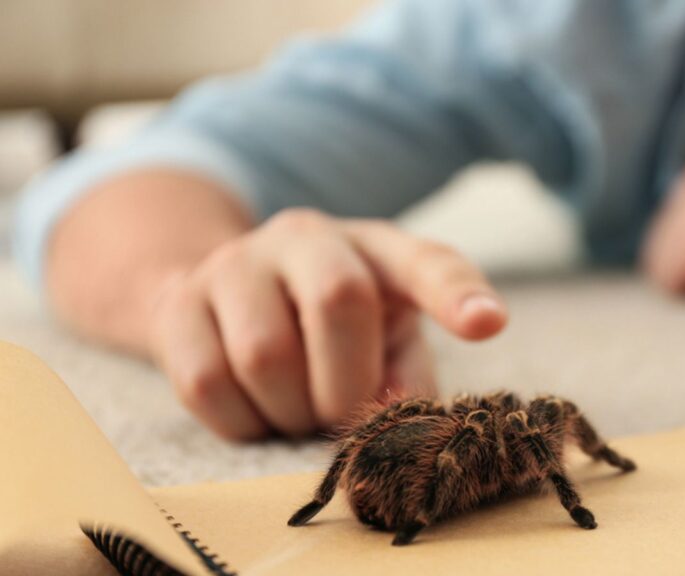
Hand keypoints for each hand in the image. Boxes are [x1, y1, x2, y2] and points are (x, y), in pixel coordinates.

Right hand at [146, 209, 505, 440]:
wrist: (216, 299)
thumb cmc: (327, 331)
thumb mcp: (385, 344)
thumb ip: (405, 378)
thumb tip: (392, 417)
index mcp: (375, 247)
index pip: (425, 261)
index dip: (456, 294)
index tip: (488, 324)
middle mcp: (305, 237)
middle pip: (338, 299)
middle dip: (347, 382)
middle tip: (341, 414)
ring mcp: (234, 263)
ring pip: (264, 353)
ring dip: (290, 411)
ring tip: (297, 410)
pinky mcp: (176, 303)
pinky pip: (207, 383)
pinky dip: (241, 422)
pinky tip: (255, 409)